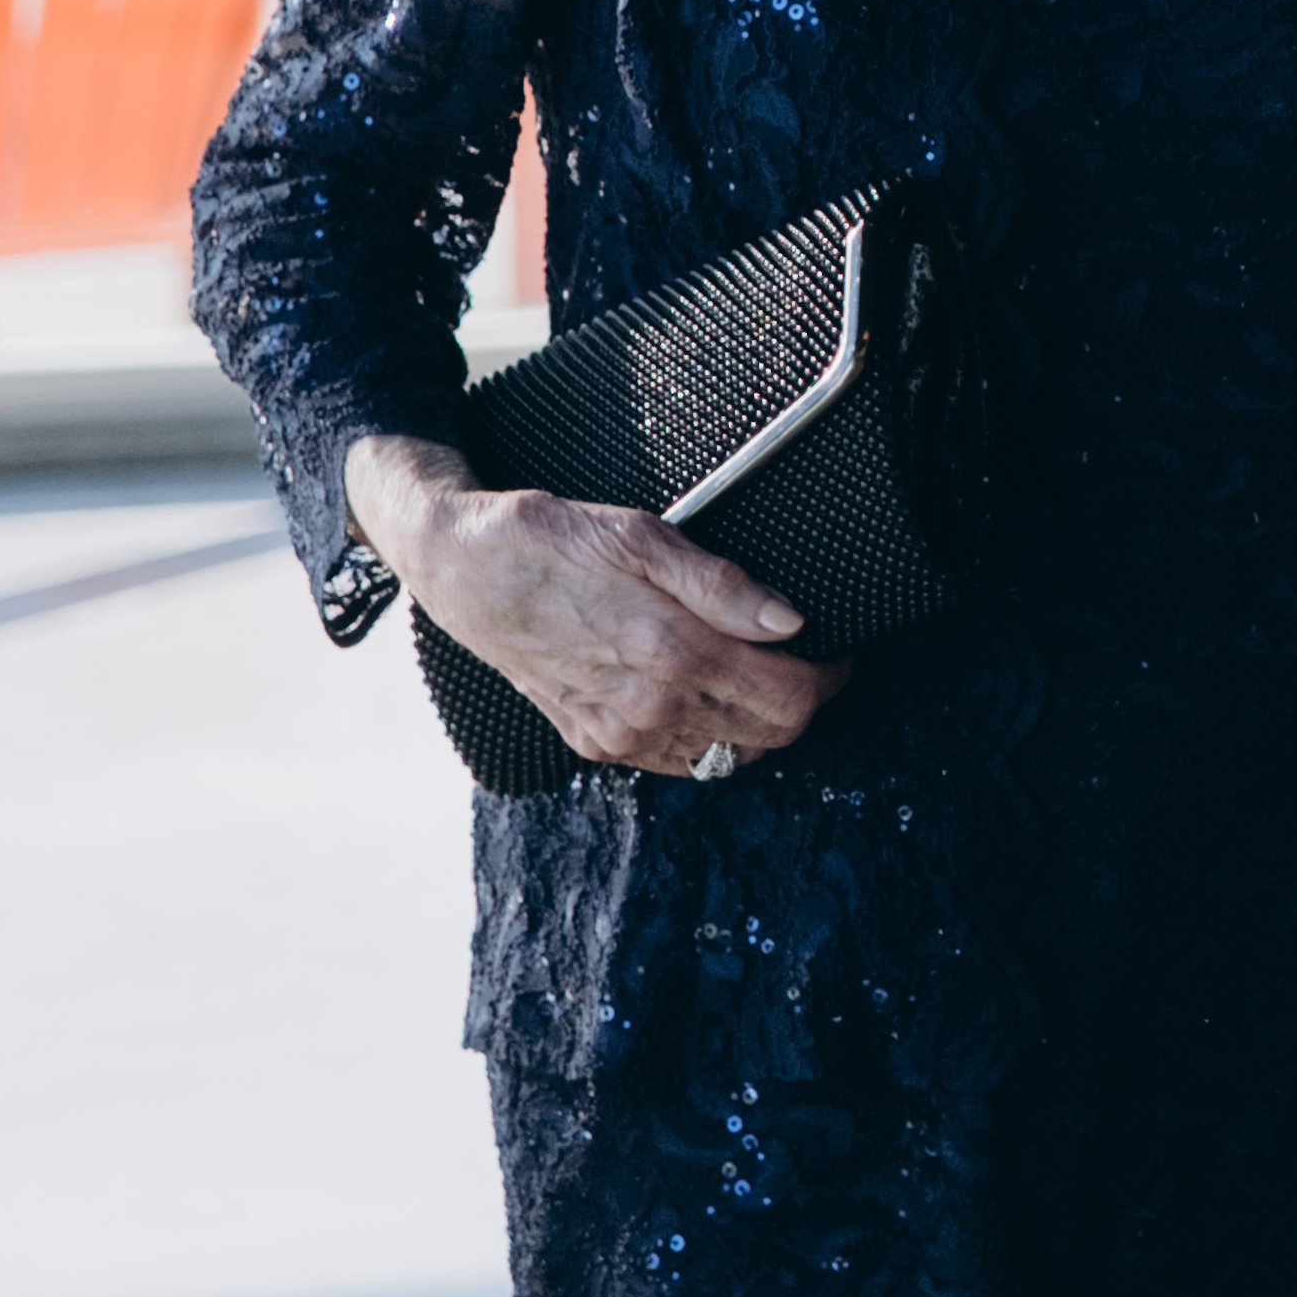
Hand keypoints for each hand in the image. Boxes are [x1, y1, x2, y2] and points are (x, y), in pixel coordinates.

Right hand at [348, 431, 842, 776]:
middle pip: (769, 736)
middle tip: (807, 659)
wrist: (460, 572)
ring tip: (756, 671)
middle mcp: (647, 708)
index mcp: (670, 653)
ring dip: (756, 722)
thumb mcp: (642, 536)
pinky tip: (704, 691)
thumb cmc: (551, 539)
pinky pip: (677, 761)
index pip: (789, 699)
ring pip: (726, 757)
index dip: (829, 676)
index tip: (836, 649)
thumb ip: (723, 585)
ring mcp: (617, 734)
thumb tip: (791, 621)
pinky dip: (708, 735)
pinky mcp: (592, 743)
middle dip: (802, 700)